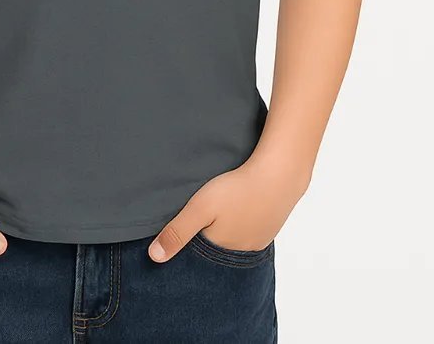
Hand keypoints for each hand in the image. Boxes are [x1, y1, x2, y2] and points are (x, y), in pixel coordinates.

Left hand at [148, 156, 307, 262]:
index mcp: (222, 250)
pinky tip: (238, 210)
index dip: (188, 245)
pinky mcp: (269, 226)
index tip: (180, 233)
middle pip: (217, 249)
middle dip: (206, 239)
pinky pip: (250, 231)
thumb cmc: (237, 190)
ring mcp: (258, 240)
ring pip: (234, 240)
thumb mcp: (200, 208)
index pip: (199, 257)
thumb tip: (154, 258)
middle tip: (201, 219)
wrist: (279, 175)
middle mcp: (241, 252)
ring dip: (225, 230)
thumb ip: (178, 232)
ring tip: (217, 215)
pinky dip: (241, 224)